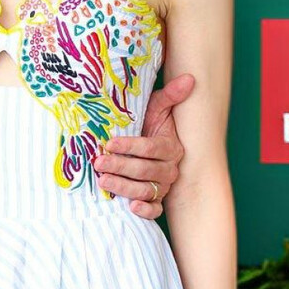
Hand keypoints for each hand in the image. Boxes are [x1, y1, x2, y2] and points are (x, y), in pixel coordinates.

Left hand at [97, 73, 192, 218]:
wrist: (148, 142)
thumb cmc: (148, 124)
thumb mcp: (156, 108)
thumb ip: (171, 95)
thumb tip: (190, 78)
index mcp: (171, 147)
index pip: (151, 149)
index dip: (131, 146)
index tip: (110, 143)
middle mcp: (170, 169)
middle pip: (145, 171)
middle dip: (120, 166)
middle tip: (99, 162)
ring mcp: (163, 187)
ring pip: (145, 190)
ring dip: (123, 186)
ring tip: (103, 180)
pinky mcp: (156, 201)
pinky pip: (155, 210)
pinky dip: (145, 211)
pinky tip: (131, 206)